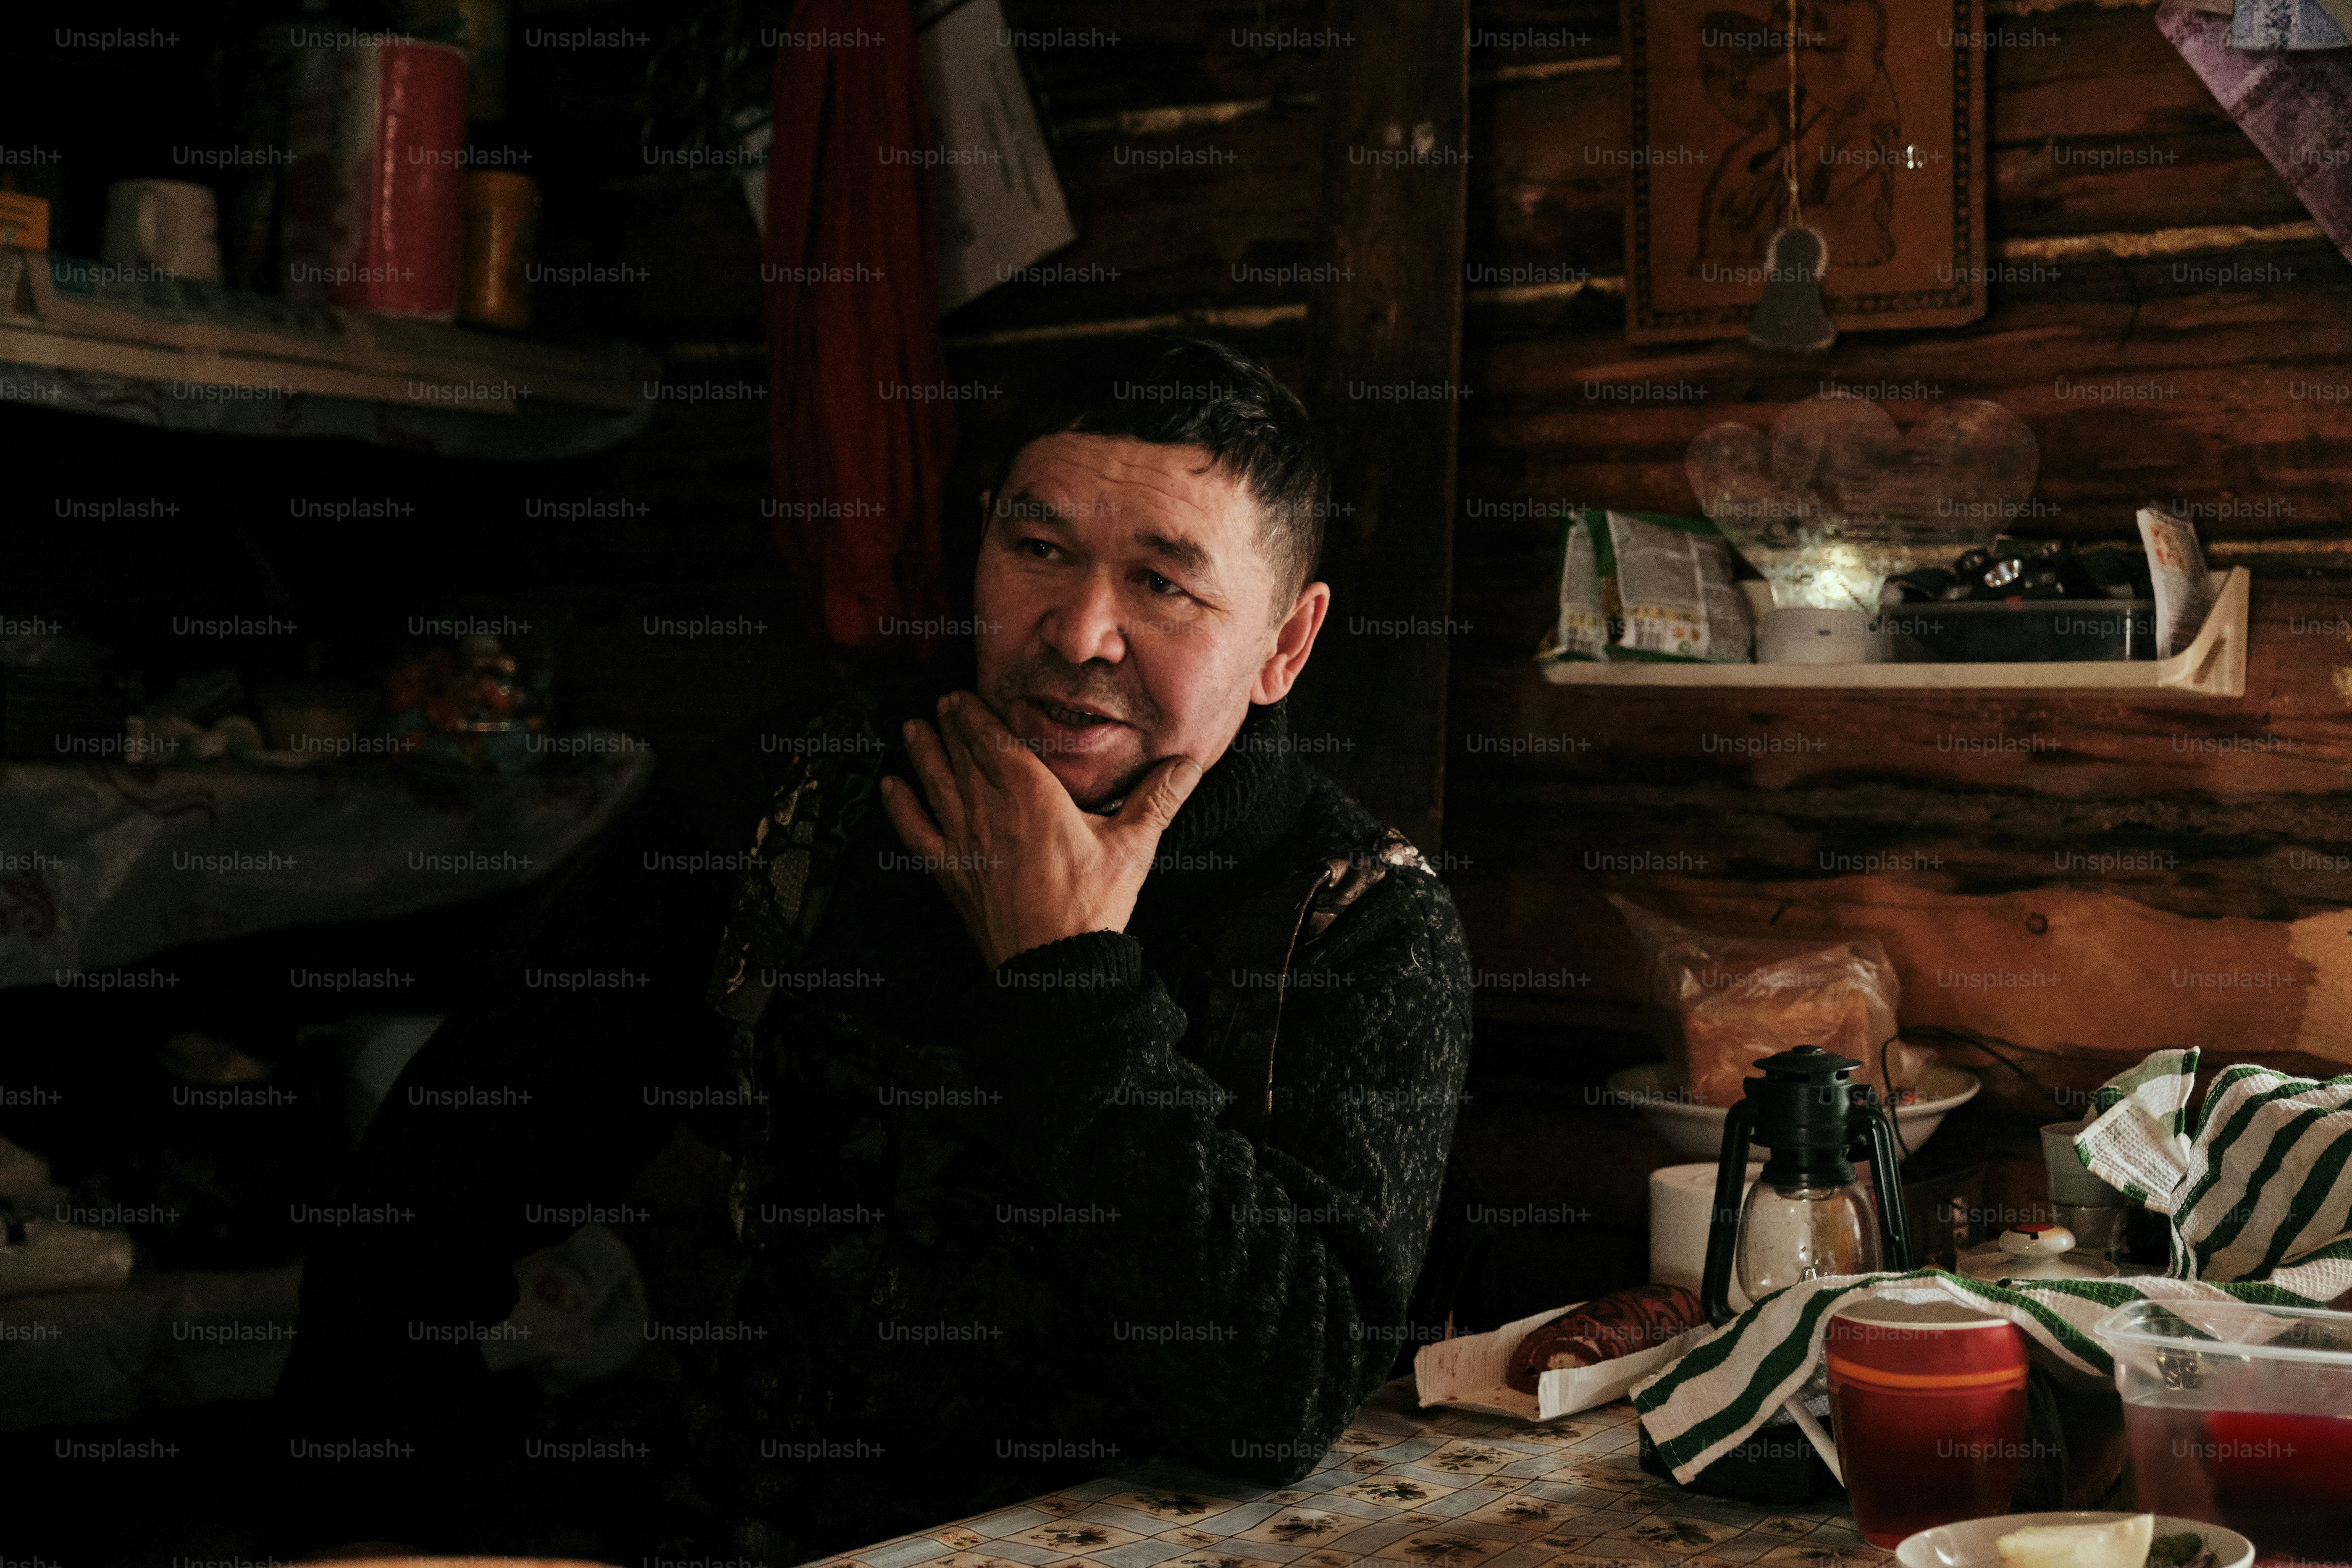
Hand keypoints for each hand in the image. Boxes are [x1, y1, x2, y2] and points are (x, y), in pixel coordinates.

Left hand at [879, 691, 1203, 967]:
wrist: (1056, 967)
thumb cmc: (1093, 905)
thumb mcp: (1134, 846)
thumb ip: (1157, 799)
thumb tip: (1188, 764)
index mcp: (1032, 794)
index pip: (993, 740)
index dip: (974, 715)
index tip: (961, 696)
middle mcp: (991, 809)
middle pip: (962, 755)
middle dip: (948, 726)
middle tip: (938, 703)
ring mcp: (966, 841)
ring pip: (937, 784)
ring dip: (922, 753)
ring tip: (911, 729)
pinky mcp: (952, 873)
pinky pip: (916, 832)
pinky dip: (901, 807)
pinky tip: (891, 788)